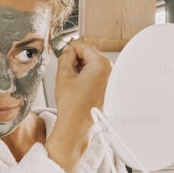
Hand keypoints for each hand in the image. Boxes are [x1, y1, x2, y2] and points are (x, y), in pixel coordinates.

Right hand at [46, 40, 111, 172]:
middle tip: (66, 71)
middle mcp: (110, 71)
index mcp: (101, 65)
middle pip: (89, 55)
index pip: (83, 46)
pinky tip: (78, 89)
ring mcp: (110, 81)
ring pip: (92, 66)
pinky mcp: (108, 89)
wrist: (77, 126)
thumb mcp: (63, 76)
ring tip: (71, 83)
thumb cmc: (73, 107)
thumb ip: (64, 57)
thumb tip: (67, 52)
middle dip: (76, 60)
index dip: (70, 50)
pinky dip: (86, 78)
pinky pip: (96, 76)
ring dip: (81, 70)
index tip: (63, 55)